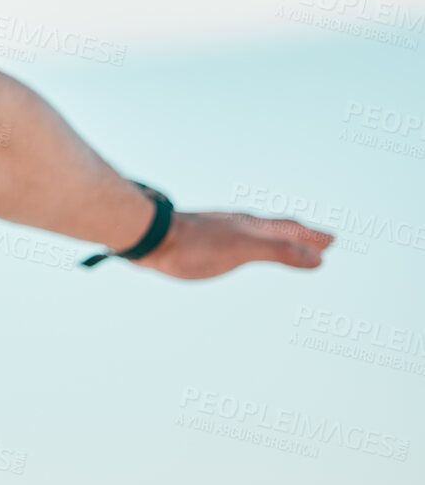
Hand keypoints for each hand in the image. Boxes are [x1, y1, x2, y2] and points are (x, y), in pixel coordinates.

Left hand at [133, 211, 334, 279]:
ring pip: (257, 234)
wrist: (152, 236)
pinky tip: (238, 247)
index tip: (332, 240)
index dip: (312, 238)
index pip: (290, 231)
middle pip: (277, 230)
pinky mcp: (203, 241)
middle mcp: (239, 226)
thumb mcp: (243, 249)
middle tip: (321, 241)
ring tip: (285, 243)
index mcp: (252, 227)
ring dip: (277, 239)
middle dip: (301, 237)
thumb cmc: (196, 244)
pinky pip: (237, 241)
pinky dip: (251, 245)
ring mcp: (221, 232)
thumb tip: (318, 258)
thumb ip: (279, 252)